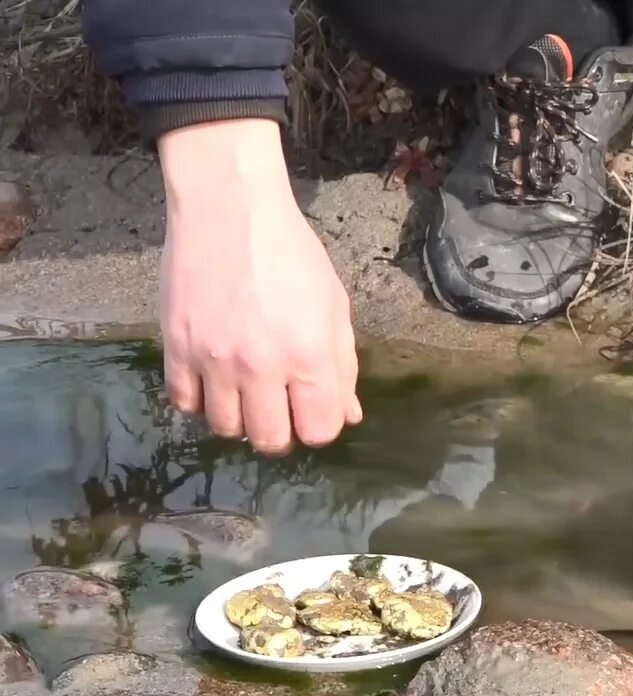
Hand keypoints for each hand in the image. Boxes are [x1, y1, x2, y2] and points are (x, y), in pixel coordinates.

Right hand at [158, 118, 361, 454]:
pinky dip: (199, 400)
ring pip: (225, 428)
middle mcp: (262, 366)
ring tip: (244, 392)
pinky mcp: (176, 348)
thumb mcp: (333, 306)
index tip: (312, 410)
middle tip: (278, 408)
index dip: (319, 426)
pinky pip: (184, 402)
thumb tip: (347, 415)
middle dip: (280, 432)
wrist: (230, 210)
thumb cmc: (291, 254)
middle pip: (270, 440)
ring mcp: (214, 360)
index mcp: (310, 355)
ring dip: (239, 418)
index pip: (318, 430)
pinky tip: (212, 381)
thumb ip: (342, 365)